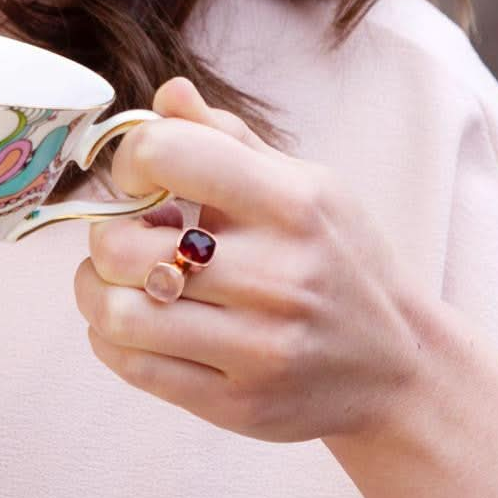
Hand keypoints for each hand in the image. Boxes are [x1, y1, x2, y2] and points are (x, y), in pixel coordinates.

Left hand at [73, 76, 438, 443]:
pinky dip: (110, 338)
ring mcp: (258, 347)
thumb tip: (168, 93)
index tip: (136, 177)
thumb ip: (228, 137)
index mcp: (291, 203)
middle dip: (104, 233)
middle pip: (121, 246)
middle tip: (127, 234)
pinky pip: (133, 368)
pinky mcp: (238, 403)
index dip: (129, 158)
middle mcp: (276, 275)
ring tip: (118, 278)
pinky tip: (134, 320)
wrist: (400, 369)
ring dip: (96, 290)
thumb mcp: (306, 183)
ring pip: (118, 313)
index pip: (167, 154)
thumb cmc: (343, 259)